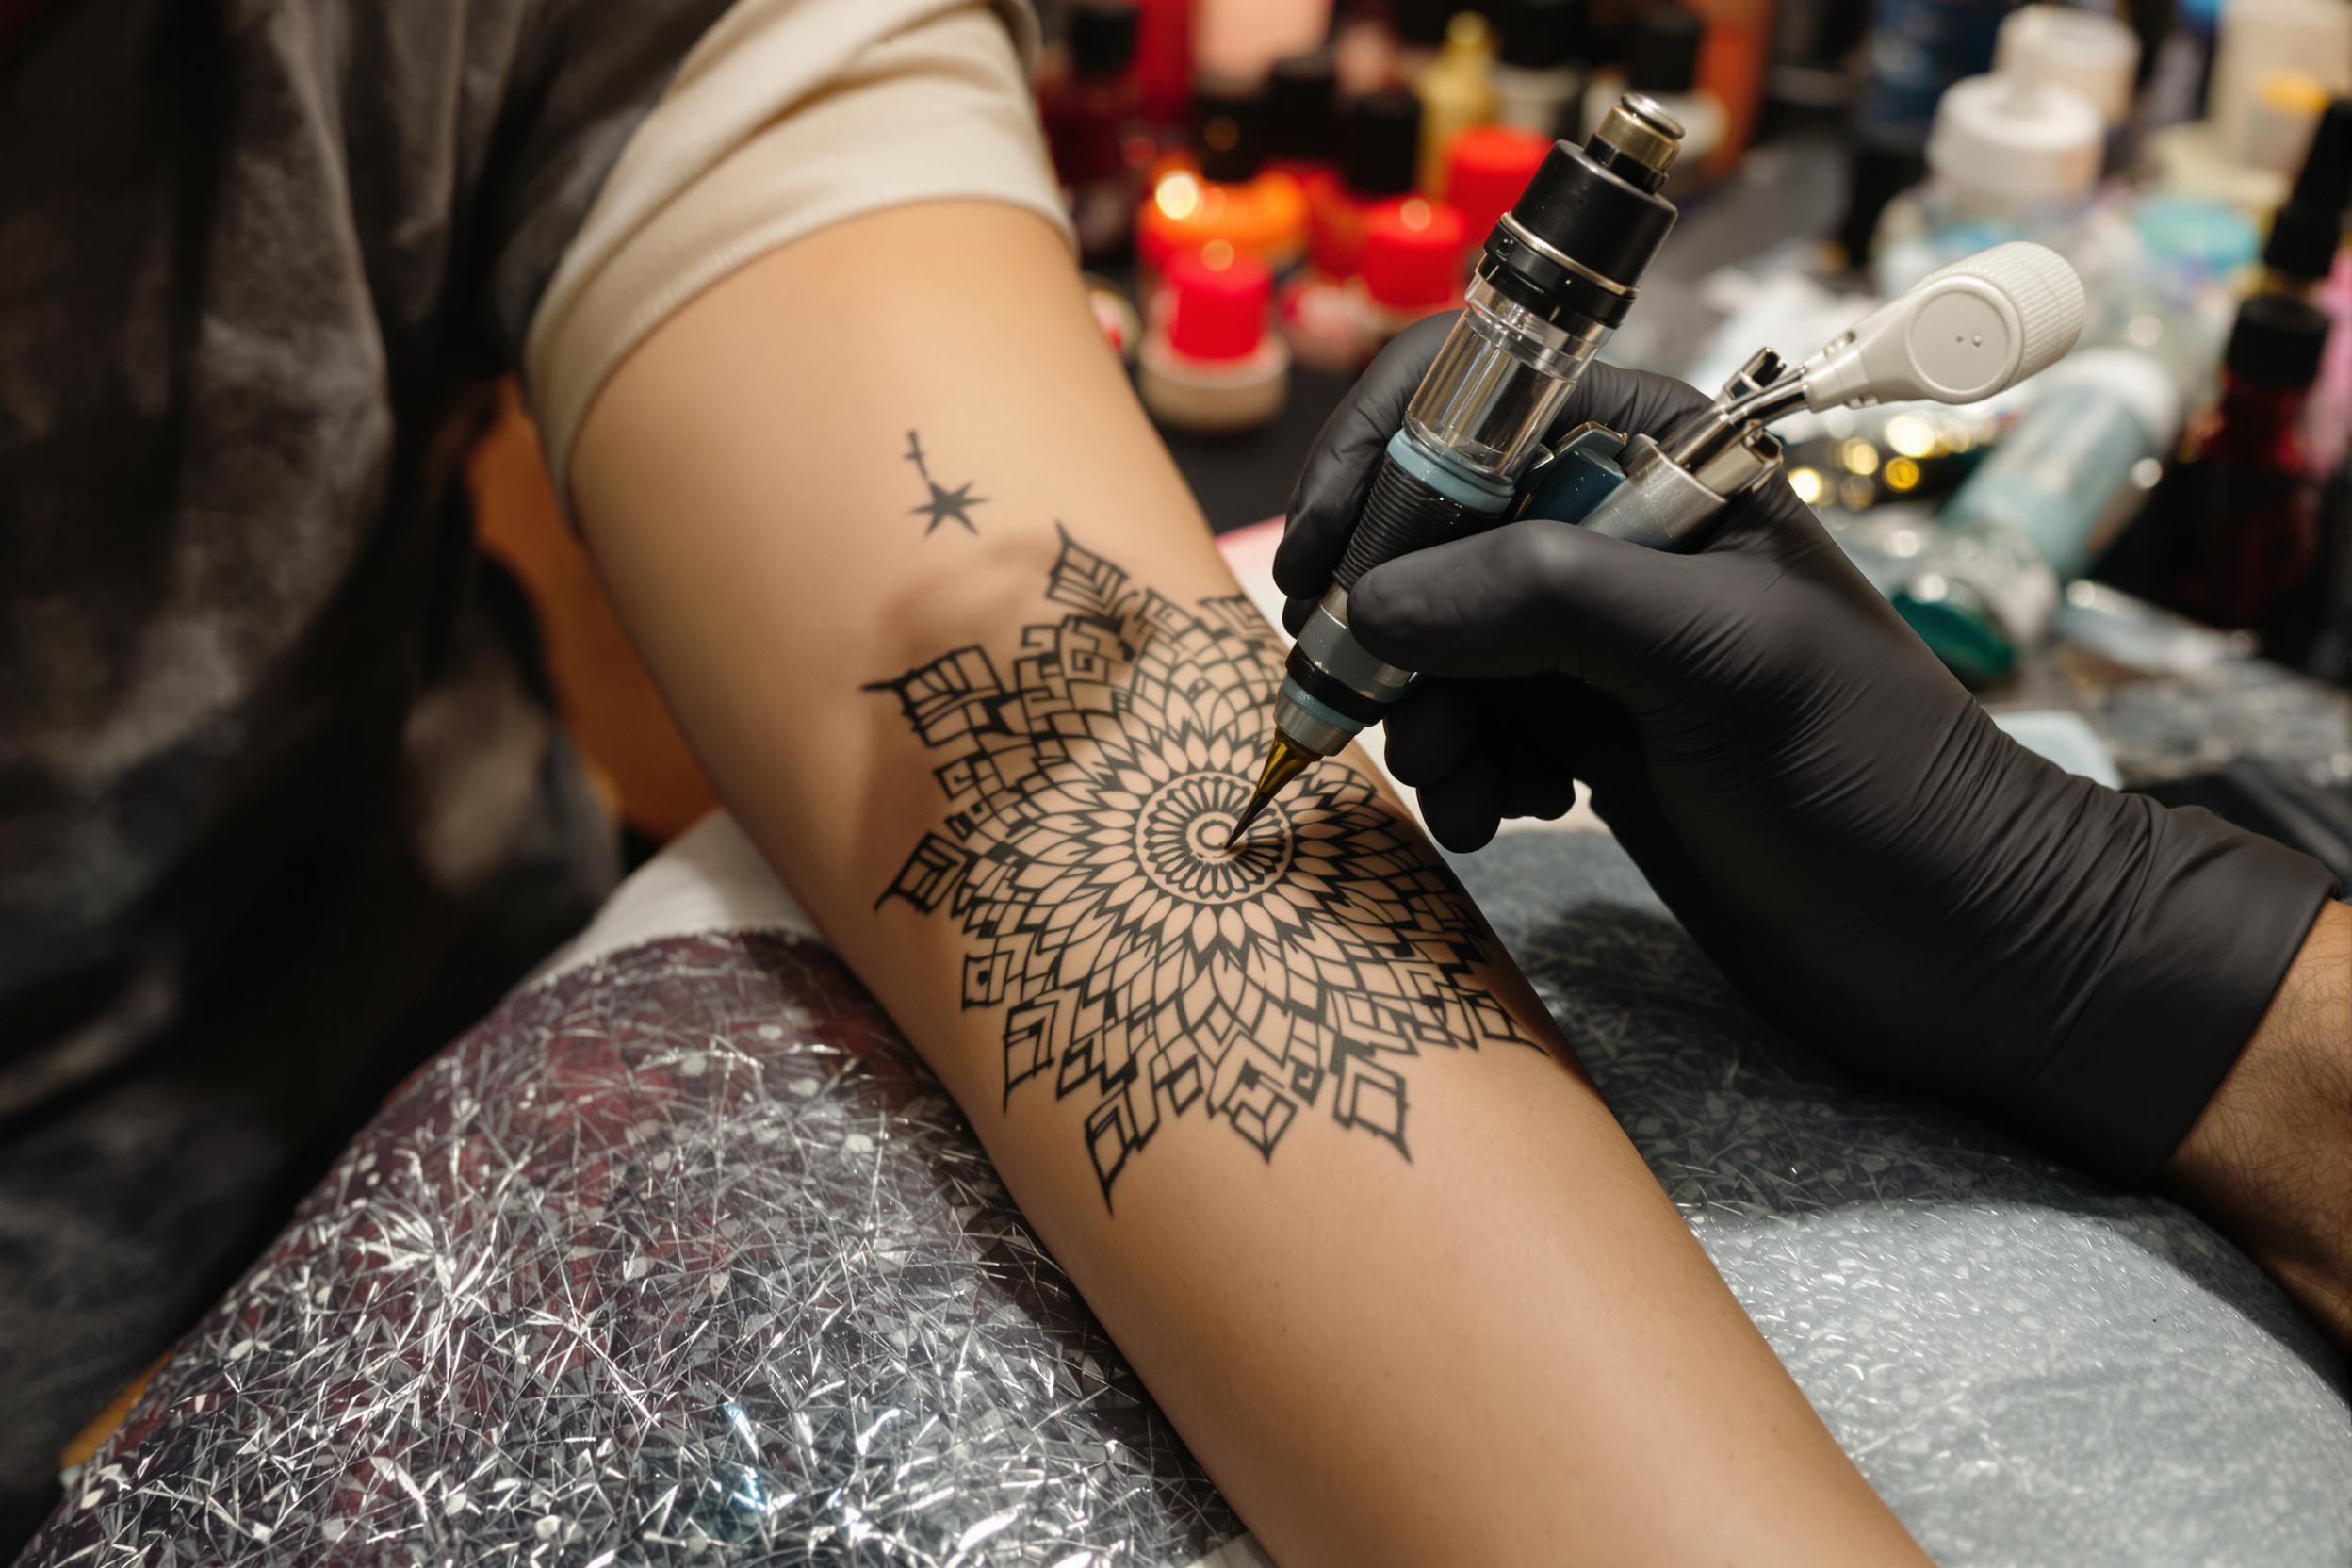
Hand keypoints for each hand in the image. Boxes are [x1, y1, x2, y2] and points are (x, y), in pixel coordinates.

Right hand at [1276, 316, 2335, 1182]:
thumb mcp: (1718, 660)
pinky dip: (1462, 772)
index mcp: (1661, 458)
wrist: (1956, 938)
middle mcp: (1618, 531)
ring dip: (1423, 717)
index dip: (1380, 463)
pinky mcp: (1587, 730)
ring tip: (1465, 792)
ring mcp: (1599, 638)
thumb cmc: (1868, 777)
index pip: (1475, 397)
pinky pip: (1470, 722)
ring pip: (1436, 640)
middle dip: (1391, 628)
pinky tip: (1503, 817)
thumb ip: (1544, 599)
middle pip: (1431, 530)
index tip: (1324, 571)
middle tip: (1383, 720)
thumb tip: (1370, 603)